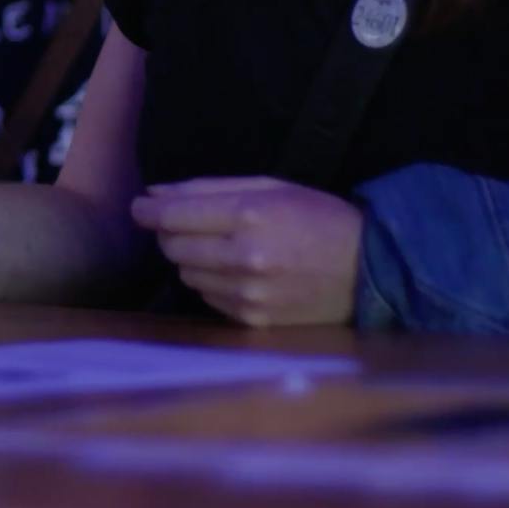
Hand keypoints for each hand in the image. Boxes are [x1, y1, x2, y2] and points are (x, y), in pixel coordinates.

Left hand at [131, 178, 363, 327]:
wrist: (369, 269)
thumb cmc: (318, 217)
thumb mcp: (270, 187)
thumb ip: (209, 189)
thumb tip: (156, 193)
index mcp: (250, 215)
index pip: (175, 216)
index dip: (148, 211)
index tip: (140, 207)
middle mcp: (246, 257)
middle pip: (174, 247)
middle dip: (171, 233)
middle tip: (187, 224)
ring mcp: (249, 293)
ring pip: (187, 274)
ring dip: (191, 259)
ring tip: (221, 248)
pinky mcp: (254, 320)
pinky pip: (208, 298)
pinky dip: (212, 283)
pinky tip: (237, 272)